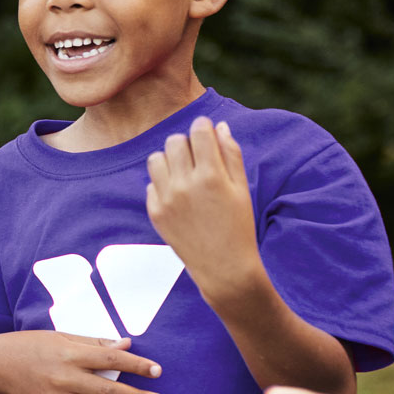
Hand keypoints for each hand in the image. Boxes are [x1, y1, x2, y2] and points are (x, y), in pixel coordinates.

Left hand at [146, 119, 261, 298]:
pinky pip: (151, 184)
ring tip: (184, 174)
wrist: (223, 268)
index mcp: (212, 175)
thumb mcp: (242, 189)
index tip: (206, 132)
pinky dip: (163, 185)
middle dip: (186, 143)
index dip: (203, 127)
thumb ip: (231, 154)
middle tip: (198, 158)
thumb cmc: (238, 226)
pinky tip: (179, 198)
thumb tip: (220, 126)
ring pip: (156, 158)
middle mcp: (185, 185)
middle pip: (174, 141)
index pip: (199, 131)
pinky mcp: (156, 213)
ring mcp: (167, 199)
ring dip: (170, 161)